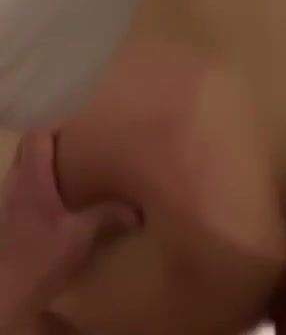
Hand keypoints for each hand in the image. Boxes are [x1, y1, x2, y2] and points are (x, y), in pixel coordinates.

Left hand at [0, 133, 137, 324]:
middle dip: (47, 144)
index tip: (80, 131)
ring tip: (67, 175)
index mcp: (32, 177)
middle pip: (25, 149)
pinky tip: (53, 206)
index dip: (55, 127)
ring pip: (20, 170)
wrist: (5, 292)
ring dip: (39, 167)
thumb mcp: (80, 236)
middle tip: (75, 150)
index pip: (36, 136)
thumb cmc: (41, 256)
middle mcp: (14, 183)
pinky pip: (18, 191)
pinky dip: (34, 188)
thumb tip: (139, 211)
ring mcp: (5, 202)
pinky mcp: (4, 221)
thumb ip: (108, 216)